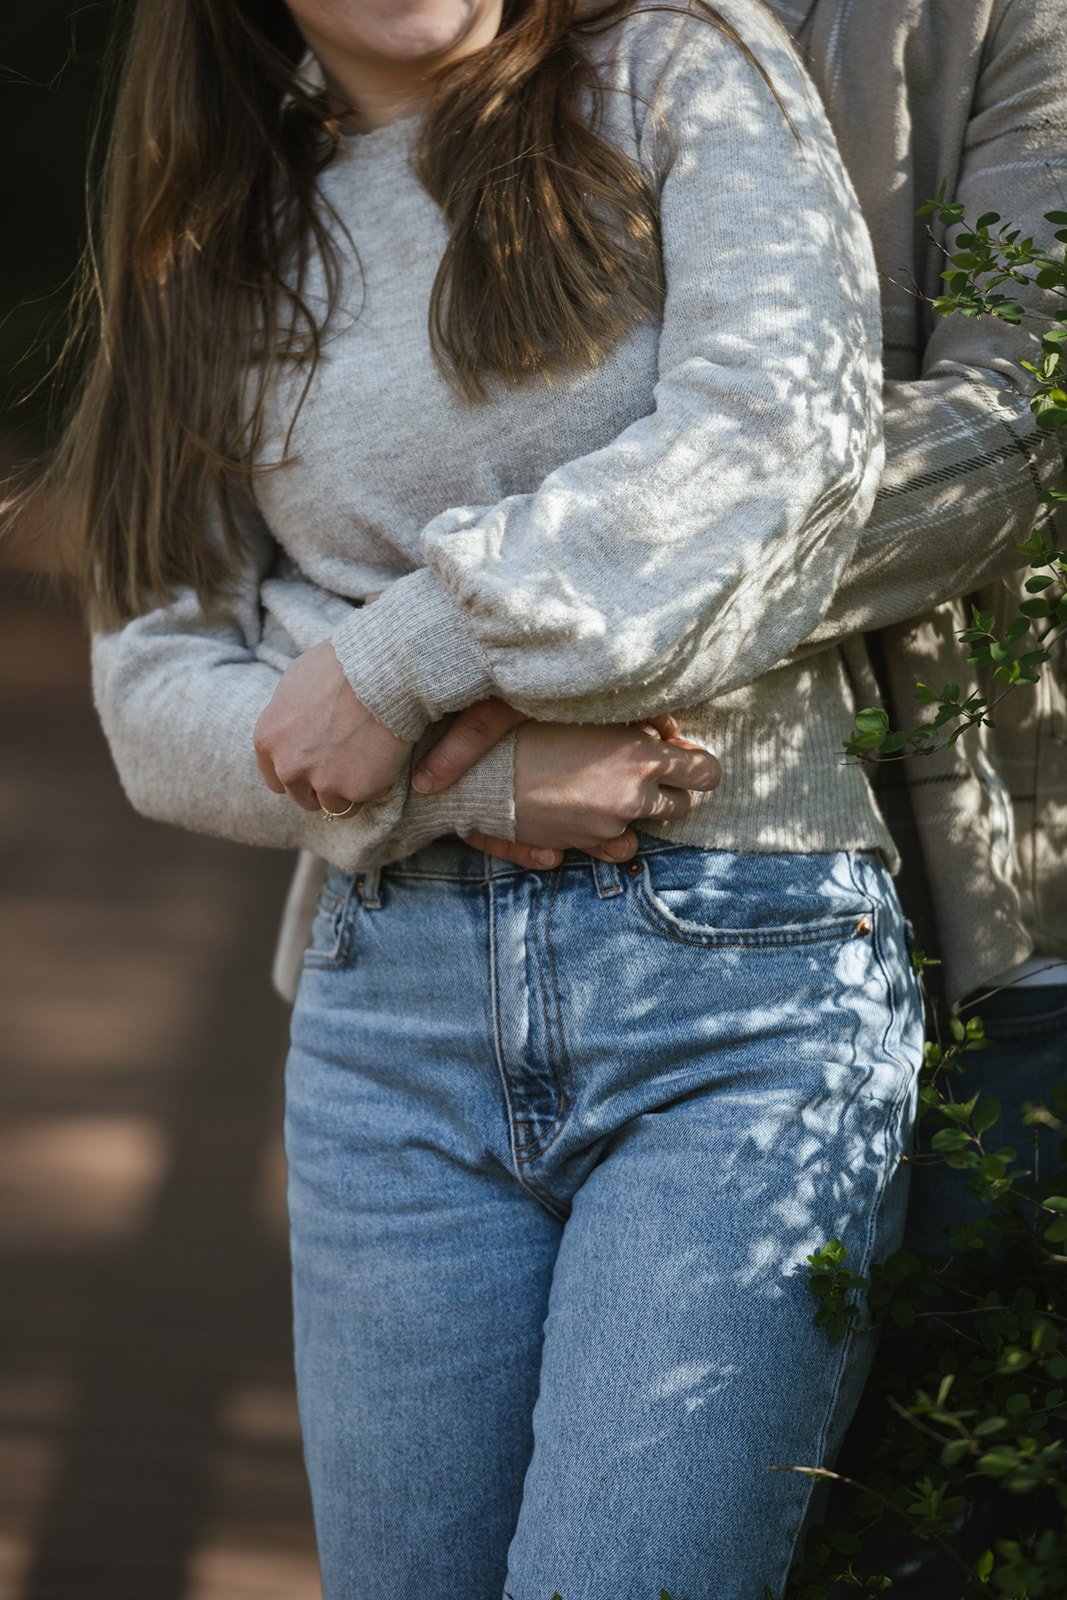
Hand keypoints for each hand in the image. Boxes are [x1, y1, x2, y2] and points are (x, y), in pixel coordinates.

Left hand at [254, 640, 411, 812]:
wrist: (380, 672)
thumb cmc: (340, 666)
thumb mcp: (295, 680)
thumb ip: (286, 713)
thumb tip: (291, 724)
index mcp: (268, 741)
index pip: (275, 779)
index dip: (298, 774)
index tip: (316, 766)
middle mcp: (288, 766)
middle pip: (301, 796)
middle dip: (321, 785)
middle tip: (345, 765)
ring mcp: (321, 781)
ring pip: (332, 805)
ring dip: (346, 791)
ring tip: (365, 763)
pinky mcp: (355, 790)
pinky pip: (361, 801)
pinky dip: (371, 788)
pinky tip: (379, 761)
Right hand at [460, 718, 720, 869]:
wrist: (475, 770)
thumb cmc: (527, 726)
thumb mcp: (587, 709)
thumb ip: (638, 720)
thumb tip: (666, 731)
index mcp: (640, 758)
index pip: (705, 772)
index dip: (697, 766)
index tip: (679, 757)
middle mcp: (632, 798)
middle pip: (682, 806)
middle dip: (667, 790)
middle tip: (640, 770)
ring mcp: (608, 828)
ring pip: (646, 831)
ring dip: (636, 814)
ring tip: (605, 790)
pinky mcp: (582, 846)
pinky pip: (615, 849)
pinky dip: (607, 836)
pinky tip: (585, 812)